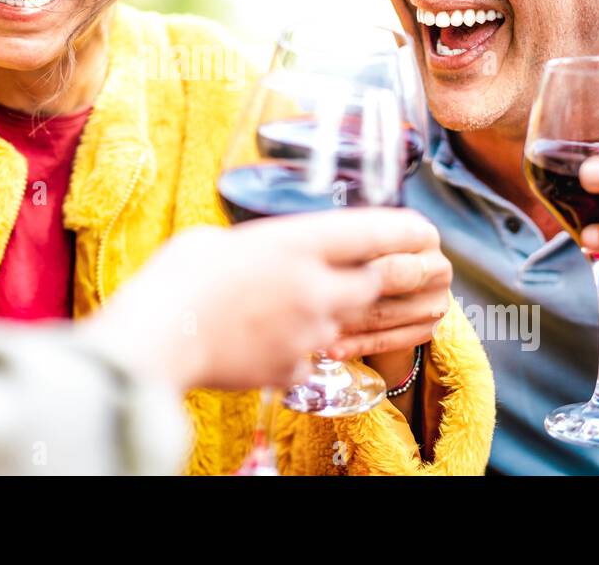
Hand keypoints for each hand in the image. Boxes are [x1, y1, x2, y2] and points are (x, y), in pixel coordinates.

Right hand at [82, 209, 443, 392]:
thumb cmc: (177, 281)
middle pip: (388, 279)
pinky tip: (320, 342)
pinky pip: (322, 355)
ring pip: (366, 320)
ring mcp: (311, 331)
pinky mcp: (297, 368)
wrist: (158, 341)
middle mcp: (315, 285)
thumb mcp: (219, 240)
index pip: (373, 230)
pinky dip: (324, 348)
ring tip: (426, 309)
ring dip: (397, 314)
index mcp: (296, 242)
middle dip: (419, 274)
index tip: (425, 231)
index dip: (408, 230)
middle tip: (440, 270)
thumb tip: (269, 256)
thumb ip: (260, 247)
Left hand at [325, 218, 451, 385]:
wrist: (391, 291)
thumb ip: (349, 240)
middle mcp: (439, 266)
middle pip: (392, 276)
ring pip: (386, 314)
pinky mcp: (429, 332)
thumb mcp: (362, 242)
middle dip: (352, 286)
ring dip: (348, 322)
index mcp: (422, 234)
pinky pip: (389, 342)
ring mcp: (438, 302)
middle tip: (316, 295)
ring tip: (314, 325)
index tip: (322, 260)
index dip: (355, 249)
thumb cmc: (365, 260)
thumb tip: (313, 244)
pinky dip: (357, 345)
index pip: (388, 239)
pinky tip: (332, 349)